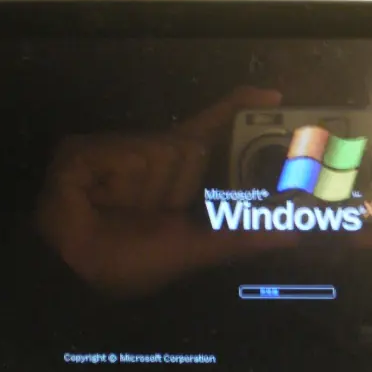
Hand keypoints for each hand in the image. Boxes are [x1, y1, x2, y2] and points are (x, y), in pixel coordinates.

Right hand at [35, 87, 294, 294]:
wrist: (79, 275)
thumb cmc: (131, 261)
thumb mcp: (196, 249)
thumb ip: (242, 238)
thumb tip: (292, 234)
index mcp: (173, 171)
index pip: (209, 130)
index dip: (238, 108)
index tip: (274, 96)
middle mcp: (147, 152)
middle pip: (191, 147)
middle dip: (178, 190)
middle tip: (151, 215)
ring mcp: (115, 147)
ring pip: (164, 152)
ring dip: (149, 193)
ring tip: (120, 210)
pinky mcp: (85, 149)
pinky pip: (130, 156)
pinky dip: (120, 185)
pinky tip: (98, 199)